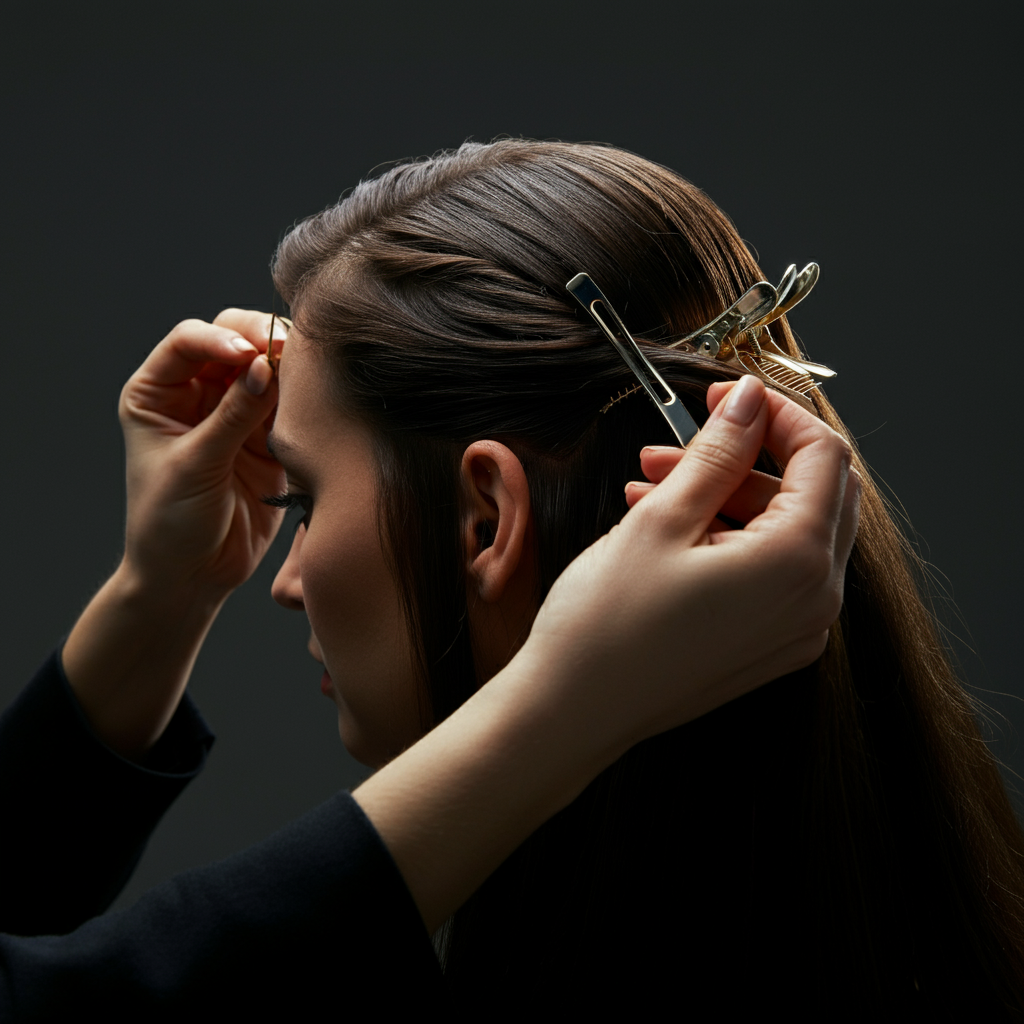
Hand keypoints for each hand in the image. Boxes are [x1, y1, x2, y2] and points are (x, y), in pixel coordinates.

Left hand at [119, 310, 285, 598]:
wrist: (192, 577)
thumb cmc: (169, 524)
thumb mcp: (194, 465)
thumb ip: (232, 415)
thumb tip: (266, 366)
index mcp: (158, 392)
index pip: (189, 340)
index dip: (221, 338)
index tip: (249, 356)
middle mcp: (196, 394)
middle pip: (233, 340)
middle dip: (259, 340)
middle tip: (287, 353)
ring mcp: (234, 414)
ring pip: (267, 367)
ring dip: (287, 367)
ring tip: (307, 375)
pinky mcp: (267, 439)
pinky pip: (289, 405)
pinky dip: (302, 399)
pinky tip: (312, 401)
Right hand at [523, 374, 859, 750]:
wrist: (572, 712)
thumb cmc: (607, 625)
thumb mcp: (663, 519)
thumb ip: (719, 452)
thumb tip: (748, 401)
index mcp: (798, 563)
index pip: (824, 458)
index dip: (778, 413)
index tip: (728, 396)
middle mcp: (814, 601)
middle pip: (812, 493)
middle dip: (749, 452)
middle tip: (686, 435)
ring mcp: (794, 630)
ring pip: (783, 531)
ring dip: (728, 493)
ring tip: (652, 479)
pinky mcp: (766, 646)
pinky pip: (767, 571)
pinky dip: (727, 535)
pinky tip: (667, 522)